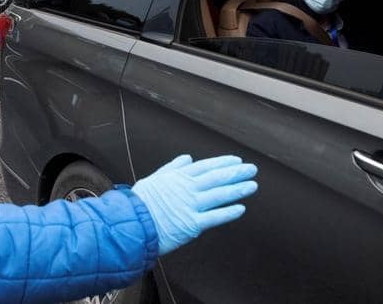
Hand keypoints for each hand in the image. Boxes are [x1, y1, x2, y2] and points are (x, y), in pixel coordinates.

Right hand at [132, 155, 257, 254]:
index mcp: (179, 177)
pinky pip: (214, 217)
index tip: (237, 161)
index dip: (223, 163)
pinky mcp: (191, 224)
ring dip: (238, 189)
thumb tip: (187, 158)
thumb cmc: (139, 204)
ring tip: (252, 185)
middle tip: (252, 169)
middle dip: (236, 173)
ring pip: (220, 195)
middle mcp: (188, 189)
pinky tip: (241, 208)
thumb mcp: (154, 179)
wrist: (130, 224)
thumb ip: (172, 168)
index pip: (206, 167)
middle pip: (217, 178)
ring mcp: (191, 206)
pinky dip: (228, 212)